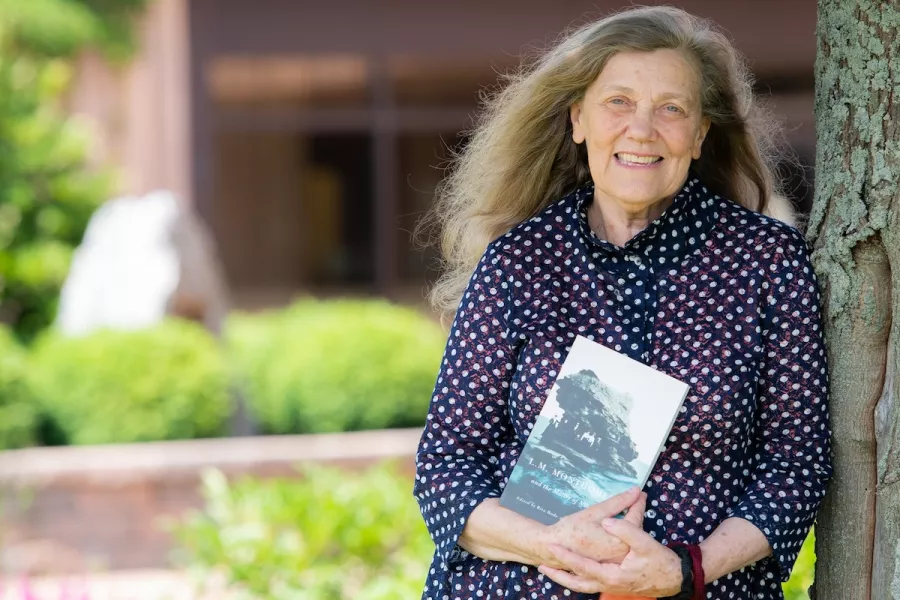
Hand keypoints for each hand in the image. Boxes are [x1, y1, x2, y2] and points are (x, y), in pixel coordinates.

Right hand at [531, 486, 645, 567]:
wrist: (552, 550)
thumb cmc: (571, 530)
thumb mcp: (594, 513)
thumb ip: (617, 502)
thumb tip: (635, 491)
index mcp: (620, 541)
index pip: (635, 517)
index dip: (637, 502)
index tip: (640, 491)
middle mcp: (621, 554)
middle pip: (634, 529)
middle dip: (634, 512)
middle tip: (633, 498)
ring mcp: (616, 561)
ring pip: (628, 539)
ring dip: (628, 524)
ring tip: (625, 509)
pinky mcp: (609, 565)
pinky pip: (621, 547)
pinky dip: (620, 535)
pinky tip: (614, 527)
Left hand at [537, 511, 681, 596]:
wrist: (675, 578)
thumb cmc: (660, 561)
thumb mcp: (644, 543)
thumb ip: (626, 530)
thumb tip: (607, 520)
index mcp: (613, 575)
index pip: (583, 566)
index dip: (566, 557)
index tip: (552, 547)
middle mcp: (609, 584)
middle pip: (577, 582)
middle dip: (559, 575)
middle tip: (541, 566)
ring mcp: (612, 587)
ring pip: (583, 585)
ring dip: (566, 578)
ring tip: (550, 570)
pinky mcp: (615, 585)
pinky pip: (591, 583)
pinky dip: (579, 578)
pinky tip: (573, 571)